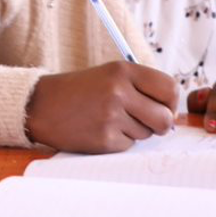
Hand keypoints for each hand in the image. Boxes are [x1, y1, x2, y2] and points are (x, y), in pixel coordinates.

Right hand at [25, 61, 178, 153]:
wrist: (42, 105)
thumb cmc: (81, 90)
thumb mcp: (111, 75)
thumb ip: (141, 87)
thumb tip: (173, 113)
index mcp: (124, 70)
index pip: (170, 88)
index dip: (171, 102)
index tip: (165, 107)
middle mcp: (119, 90)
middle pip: (165, 117)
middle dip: (161, 124)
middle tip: (149, 122)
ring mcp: (111, 115)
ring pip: (146, 133)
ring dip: (135, 131)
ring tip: (111, 120)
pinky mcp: (103, 138)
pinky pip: (128, 146)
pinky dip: (119, 141)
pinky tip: (101, 130)